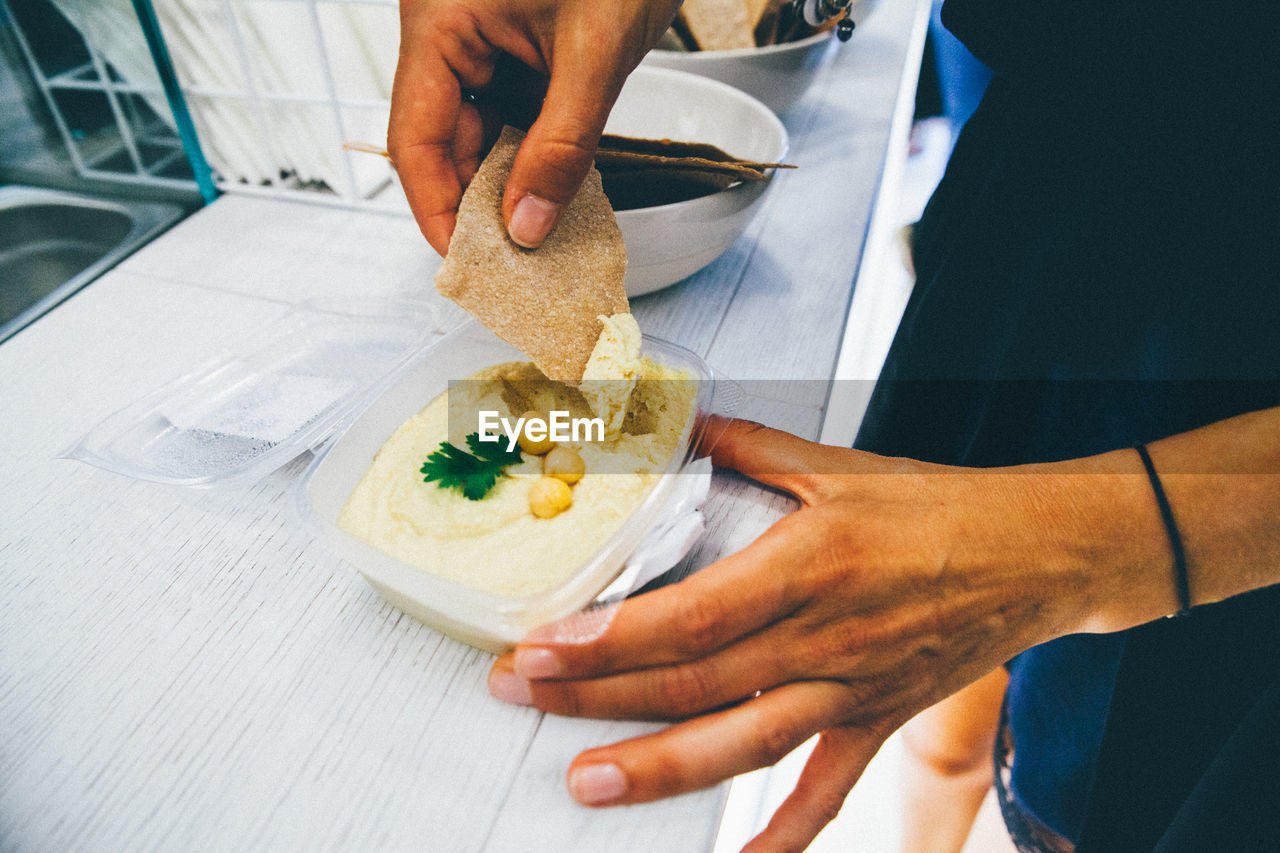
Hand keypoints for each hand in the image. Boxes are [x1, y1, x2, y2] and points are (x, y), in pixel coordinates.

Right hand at [389, 0, 678, 254]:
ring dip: (505, 179)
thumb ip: (561, 146)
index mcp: (440, 21)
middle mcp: (448, 29)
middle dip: (475, 199)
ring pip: (477, 127)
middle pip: (441, 138)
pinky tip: (551, 187)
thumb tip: (529, 223)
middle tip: (509, 259)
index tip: (465, 258)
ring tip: (536, 231)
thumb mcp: (594, 56)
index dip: (436, 207)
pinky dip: (529, 149)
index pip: (414, 138)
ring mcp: (480, 35)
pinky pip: (509, 107)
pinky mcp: (514, 41)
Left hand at [488, 417, 1174, 850]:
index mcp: (806, 564)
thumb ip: (748, 445)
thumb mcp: (837, 463)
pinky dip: (783, 838)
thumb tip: (676, 422)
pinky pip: (825, 793)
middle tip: (520, 697)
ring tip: (585, 784)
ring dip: (659, 769)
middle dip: (596, 693)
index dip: (609, 637)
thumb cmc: (937, 506)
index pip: (689, 613)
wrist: (1036, 553)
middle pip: (693, 680)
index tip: (541, 644)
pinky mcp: (874, 719)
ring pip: (740, 742)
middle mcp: (822, 636)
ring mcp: (849, 688)